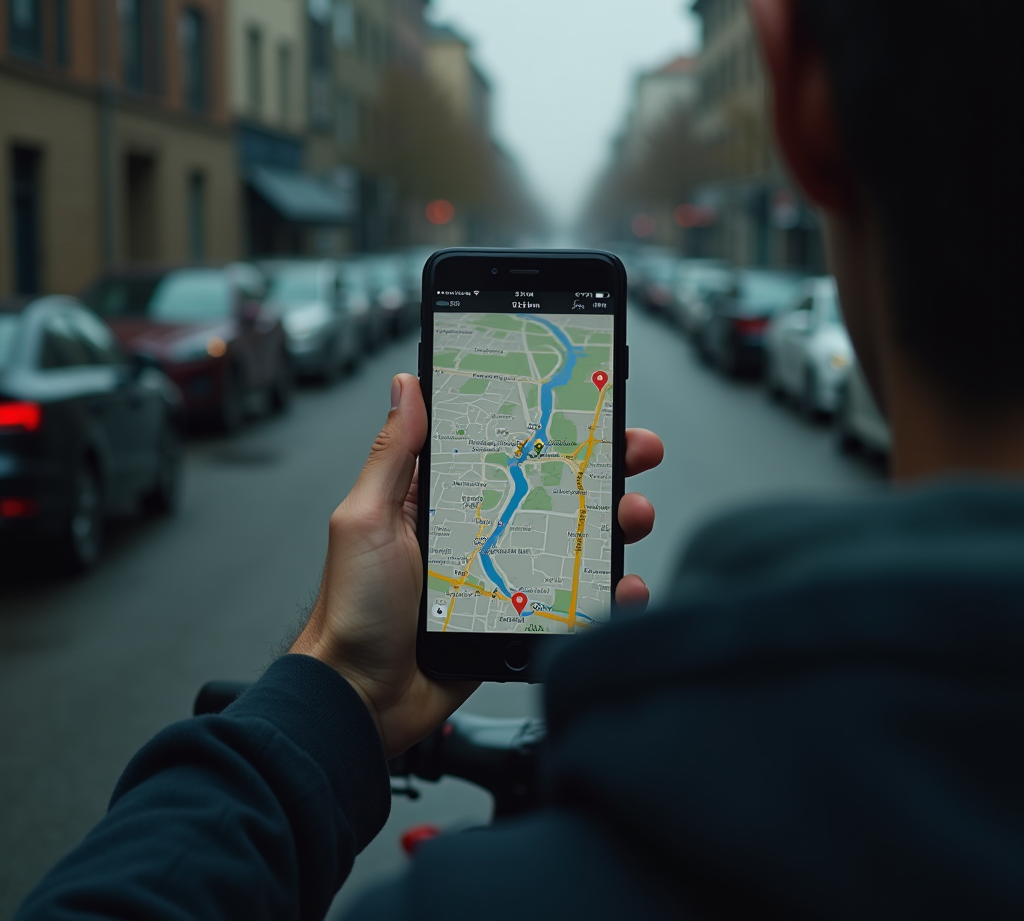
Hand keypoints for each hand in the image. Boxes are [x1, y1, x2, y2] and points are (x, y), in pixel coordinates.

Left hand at [290, 373, 663, 757]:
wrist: (363, 700)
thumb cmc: (353, 610)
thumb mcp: (366, 519)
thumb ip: (392, 455)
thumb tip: (407, 386)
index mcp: (444, 499)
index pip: (507, 447)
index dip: (549, 425)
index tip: (588, 405)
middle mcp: (482, 530)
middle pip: (554, 487)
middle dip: (603, 466)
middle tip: (636, 451)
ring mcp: (508, 575)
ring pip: (576, 539)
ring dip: (615, 522)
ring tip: (633, 516)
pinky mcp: (522, 618)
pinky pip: (577, 600)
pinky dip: (610, 592)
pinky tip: (625, 585)